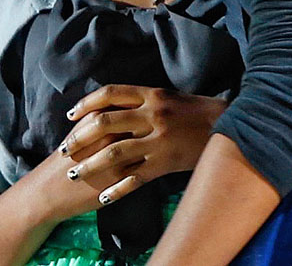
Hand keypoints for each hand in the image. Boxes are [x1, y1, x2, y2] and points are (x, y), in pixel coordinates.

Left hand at [59, 85, 226, 205]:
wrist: (226, 125)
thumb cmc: (193, 110)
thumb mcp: (165, 96)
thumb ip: (139, 101)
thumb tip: (108, 106)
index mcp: (150, 95)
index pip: (109, 94)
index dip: (86, 104)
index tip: (71, 115)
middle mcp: (152, 115)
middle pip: (104, 123)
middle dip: (79, 137)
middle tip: (65, 149)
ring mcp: (158, 141)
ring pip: (113, 154)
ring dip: (89, 165)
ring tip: (75, 173)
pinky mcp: (165, 163)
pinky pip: (134, 179)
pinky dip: (116, 189)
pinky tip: (103, 196)